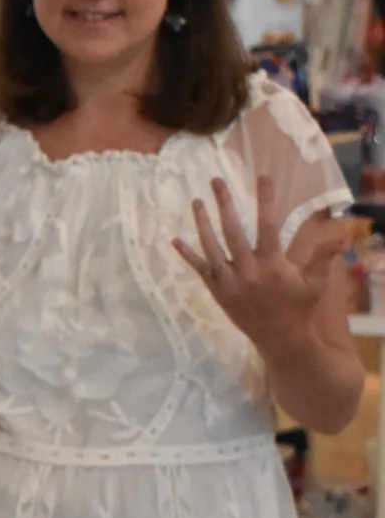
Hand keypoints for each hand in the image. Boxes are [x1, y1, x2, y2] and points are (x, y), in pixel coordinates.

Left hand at [172, 175, 346, 351]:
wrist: (281, 340)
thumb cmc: (299, 307)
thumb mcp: (315, 282)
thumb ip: (323, 258)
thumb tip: (341, 237)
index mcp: (273, 265)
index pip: (267, 226)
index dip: (265, 201)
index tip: (262, 177)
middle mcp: (248, 272)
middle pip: (232, 232)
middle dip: (224, 205)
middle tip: (216, 181)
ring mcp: (230, 282)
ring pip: (211, 248)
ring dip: (202, 224)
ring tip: (196, 201)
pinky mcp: (218, 292)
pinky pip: (200, 270)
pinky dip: (188, 255)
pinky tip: (175, 239)